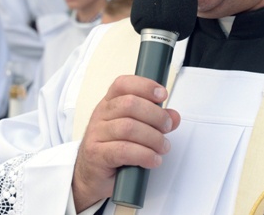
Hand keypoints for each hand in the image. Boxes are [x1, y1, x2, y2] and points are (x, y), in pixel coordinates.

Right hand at [72, 75, 179, 211]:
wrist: (89, 177)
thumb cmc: (110, 151)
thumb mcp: (133, 132)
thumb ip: (154, 121)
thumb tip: (173, 116)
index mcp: (109, 104)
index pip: (123, 84)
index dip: (144, 86)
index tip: (162, 95)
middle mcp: (101, 115)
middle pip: (129, 104)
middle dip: (155, 115)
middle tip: (166, 127)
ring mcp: (96, 134)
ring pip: (128, 127)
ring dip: (153, 138)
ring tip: (161, 147)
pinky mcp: (97, 154)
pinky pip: (124, 150)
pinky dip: (144, 155)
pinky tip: (152, 159)